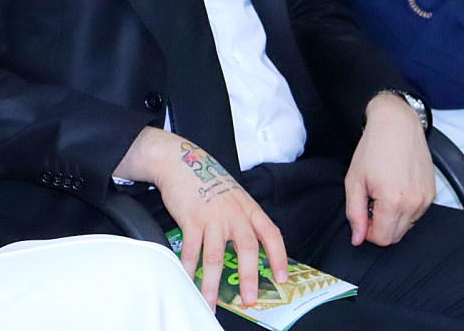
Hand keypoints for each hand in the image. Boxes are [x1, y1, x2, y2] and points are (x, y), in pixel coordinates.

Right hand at [117, 128, 286, 308]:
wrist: (181, 160)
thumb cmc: (208, 179)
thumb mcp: (234, 195)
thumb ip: (243, 218)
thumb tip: (249, 250)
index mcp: (248, 208)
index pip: (271, 233)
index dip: (279, 256)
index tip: (281, 278)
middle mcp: (233, 213)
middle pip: (246, 247)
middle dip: (249, 276)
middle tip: (248, 299)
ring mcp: (212, 216)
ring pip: (213, 255)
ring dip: (211, 283)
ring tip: (209, 302)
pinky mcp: (190, 219)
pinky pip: (189, 249)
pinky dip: (187, 268)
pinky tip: (186, 280)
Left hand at [345, 93, 433, 246]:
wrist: (396, 125)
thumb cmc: (373, 149)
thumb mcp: (354, 181)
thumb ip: (355, 214)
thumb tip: (358, 238)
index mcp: (393, 201)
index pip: (382, 239)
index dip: (368, 232)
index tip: (363, 214)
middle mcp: (414, 203)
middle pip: (396, 236)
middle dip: (380, 226)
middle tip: (371, 203)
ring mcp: (426, 199)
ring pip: (407, 226)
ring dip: (393, 218)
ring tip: (383, 193)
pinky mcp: (432, 193)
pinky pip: (417, 213)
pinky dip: (405, 208)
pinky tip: (396, 188)